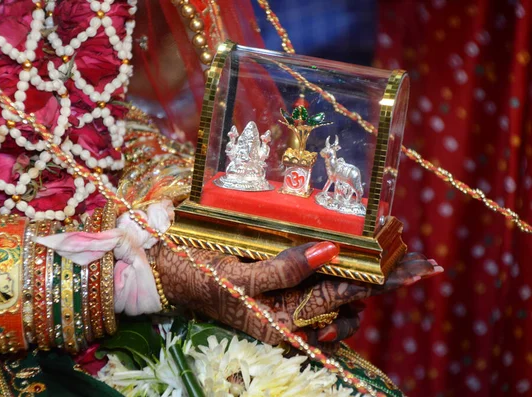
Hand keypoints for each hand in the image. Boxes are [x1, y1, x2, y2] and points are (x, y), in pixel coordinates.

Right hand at [152, 243, 441, 348]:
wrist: (168, 272)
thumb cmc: (198, 276)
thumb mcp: (238, 278)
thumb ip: (283, 270)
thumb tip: (329, 252)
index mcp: (283, 322)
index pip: (341, 298)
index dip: (379, 281)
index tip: (417, 269)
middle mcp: (292, 316)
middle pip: (349, 297)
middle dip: (385, 280)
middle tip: (421, 263)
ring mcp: (289, 302)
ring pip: (339, 293)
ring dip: (364, 275)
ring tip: (389, 258)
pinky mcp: (282, 288)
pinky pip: (320, 285)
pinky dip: (338, 270)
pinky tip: (348, 257)